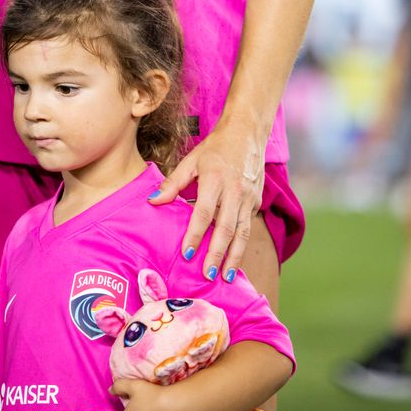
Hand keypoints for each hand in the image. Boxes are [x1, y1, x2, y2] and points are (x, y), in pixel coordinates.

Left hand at [149, 122, 264, 280]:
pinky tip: (235, 261)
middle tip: (207, 274)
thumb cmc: (215, 148)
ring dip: (234, 257)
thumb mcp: (191, 160)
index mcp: (215, 179)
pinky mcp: (257, 201)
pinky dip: (242, 246)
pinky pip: (248, 227)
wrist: (247, 133)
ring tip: (226, 277)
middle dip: (217, 253)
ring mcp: (248, 197)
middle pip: (226, 228)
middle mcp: (235, 190)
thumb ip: (172, 183)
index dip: (196, 234)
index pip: (204, 212)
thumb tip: (152, 201)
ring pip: (242, 232)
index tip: (187, 254)